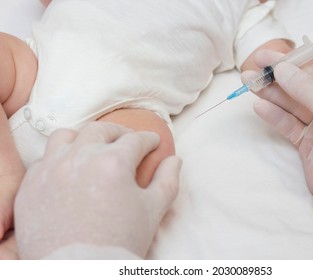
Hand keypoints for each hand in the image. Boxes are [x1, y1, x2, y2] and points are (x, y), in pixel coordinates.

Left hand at [14, 122, 181, 258]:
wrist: (79, 272)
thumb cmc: (120, 242)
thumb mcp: (153, 211)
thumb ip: (167, 181)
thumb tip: (175, 160)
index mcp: (112, 163)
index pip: (136, 140)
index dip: (148, 139)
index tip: (152, 142)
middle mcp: (79, 159)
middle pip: (102, 130)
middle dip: (120, 132)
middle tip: (128, 139)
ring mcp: (51, 170)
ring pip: (67, 137)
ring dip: (84, 137)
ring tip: (93, 146)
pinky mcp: (31, 185)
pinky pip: (44, 159)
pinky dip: (59, 158)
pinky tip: (69, 169)